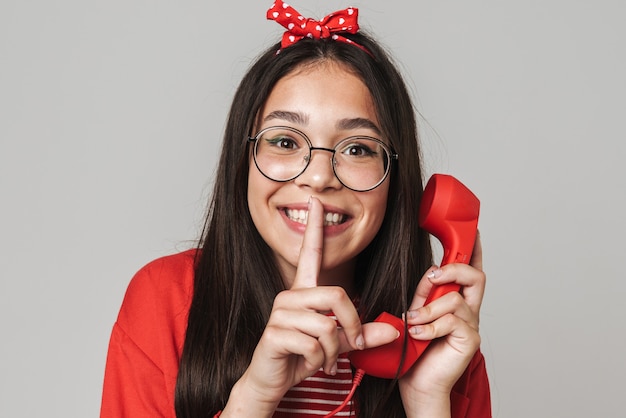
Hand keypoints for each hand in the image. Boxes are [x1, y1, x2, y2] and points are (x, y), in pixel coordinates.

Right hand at [222, 197, 397, 416]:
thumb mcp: (336, 344)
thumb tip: (394, 329)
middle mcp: (290, 296)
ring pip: (327, 325)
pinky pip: (313, 344)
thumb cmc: (301, 356)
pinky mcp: (274, 333)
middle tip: (351, 346)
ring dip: (333, 351)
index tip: (315, 202)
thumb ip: (361, 334)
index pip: (310, 253)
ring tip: (324, 360)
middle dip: (352, 326)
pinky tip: (308, 364)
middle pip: (337, 295)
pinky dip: (319, 361)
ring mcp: (281, 314)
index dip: (314, 228)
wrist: (271, 380)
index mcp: (304, 292)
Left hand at [399, 233, 485, 415]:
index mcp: (456, 301)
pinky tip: (418, 335)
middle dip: (453, 270)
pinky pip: (452, 321)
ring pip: (455, 300)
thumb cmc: (415, 350)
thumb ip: (425, 293)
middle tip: (433, 278)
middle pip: (476, 277)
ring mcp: (471, 326)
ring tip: (414, 323)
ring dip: (429, 309)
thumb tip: (431, 274)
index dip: (474, 250)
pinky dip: (431, 326)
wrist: (417, 383)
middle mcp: (468, 311)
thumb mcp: (416, 313)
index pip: (470, 272)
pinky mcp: (469, 341)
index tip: (473, 232)